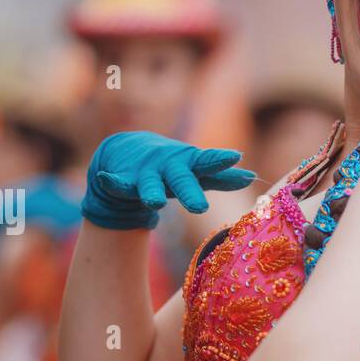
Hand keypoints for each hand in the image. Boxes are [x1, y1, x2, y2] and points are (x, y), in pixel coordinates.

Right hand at [81, 131, 255, 230]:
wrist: (126, 153)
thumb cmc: (170, 169)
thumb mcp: (194, 173)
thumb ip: (221, 178)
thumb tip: (253, 177)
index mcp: (188, 165)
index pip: (207, 163)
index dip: (220, 161)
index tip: (236, 157)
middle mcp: (167, 167)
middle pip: (180, 179)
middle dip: (189, 191)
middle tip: (200, 207)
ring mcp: (143, 172)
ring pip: (147, 185)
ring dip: (150, 191)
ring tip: (154, 202)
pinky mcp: (120, 179)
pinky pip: (116, 183)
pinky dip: (112, 181)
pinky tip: (106, 179)